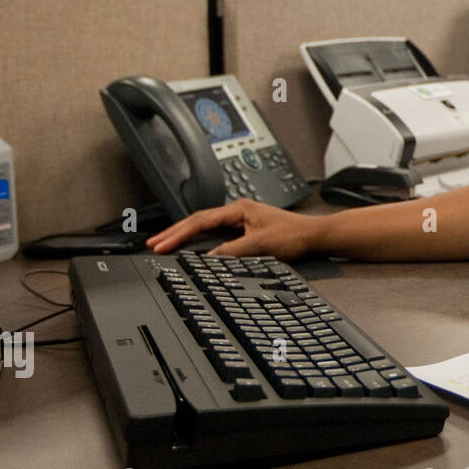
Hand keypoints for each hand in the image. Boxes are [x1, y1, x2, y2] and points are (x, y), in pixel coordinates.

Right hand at [147, 200, 320, 259]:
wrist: (315, 237)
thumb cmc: (294, 236)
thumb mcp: (260, 245)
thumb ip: (232, 251)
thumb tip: (207, 259)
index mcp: (238, 209)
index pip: (200, 221)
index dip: (179, 234)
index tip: (161, 244)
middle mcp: (238, 212)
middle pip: (198, 221)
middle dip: (175, 233)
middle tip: (153, 243)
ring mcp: (242, 221)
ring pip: (206, 227)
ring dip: (186, 236)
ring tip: (166, 245)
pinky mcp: (247, 231)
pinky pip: (216, 234)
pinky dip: (201, 241)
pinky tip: (194, 249)